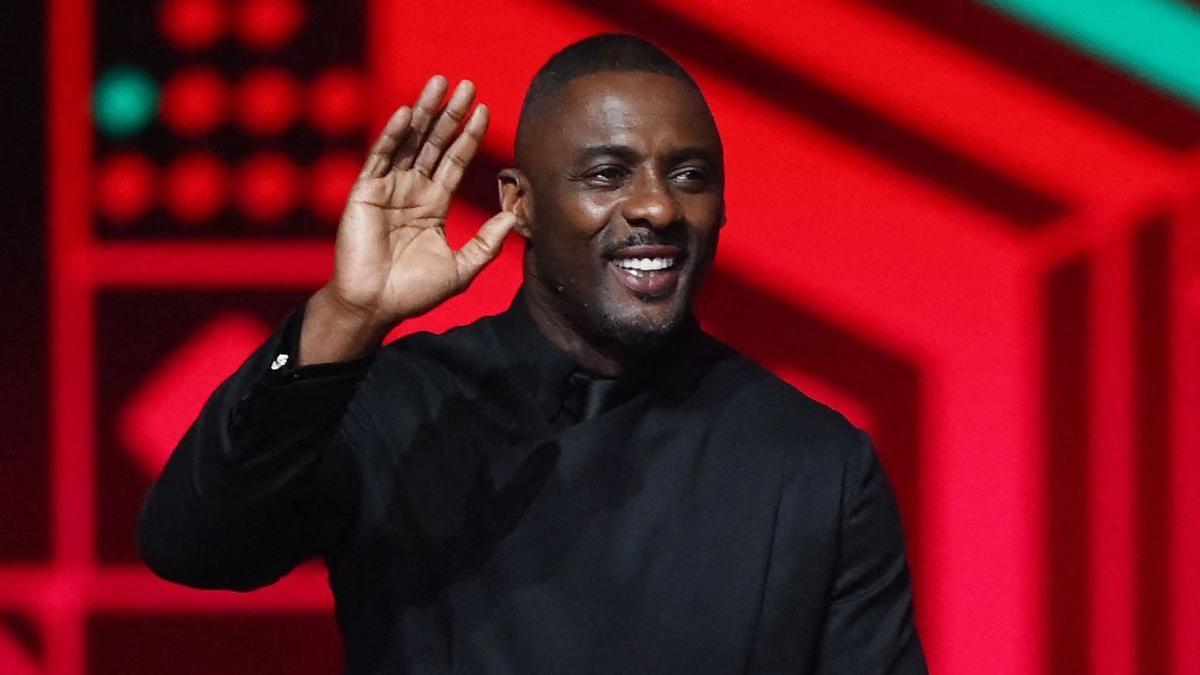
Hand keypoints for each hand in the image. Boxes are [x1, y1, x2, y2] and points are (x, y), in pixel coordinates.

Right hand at [301, 76, 518, 363]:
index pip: (455, 161)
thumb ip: (488, 243)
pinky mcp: (365, 192)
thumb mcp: (462, 268)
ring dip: (424, 111)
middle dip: (450, 114)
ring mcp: (388, 188)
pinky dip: (393, 135)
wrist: (375, 306)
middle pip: (434, 143)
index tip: (484, 110)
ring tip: (439, 83)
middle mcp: (411, 191)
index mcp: (433, 205)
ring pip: (409, 141)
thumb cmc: (414, 292)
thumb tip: (515, 217)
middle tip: (467, 85)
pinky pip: (381, 158)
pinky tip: (409, 113)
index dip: (469, 136)